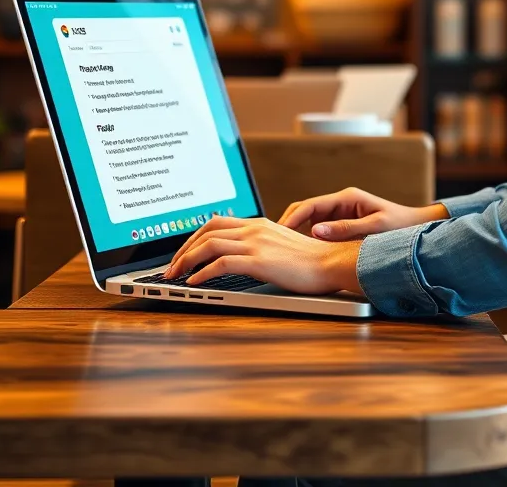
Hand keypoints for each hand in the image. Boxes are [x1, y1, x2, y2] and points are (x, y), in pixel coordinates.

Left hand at [163, 216, 361, 295]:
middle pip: (206, 230)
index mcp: (259, 224)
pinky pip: (220, 263)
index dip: (195, 237)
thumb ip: (263, 246)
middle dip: (183, 248)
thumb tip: (243, 257)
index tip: (184, 253)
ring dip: (186, 261)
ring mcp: (256, 243)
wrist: (333, 263)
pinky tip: (194, 284)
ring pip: (208, 245)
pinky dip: (202, 273)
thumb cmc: (313, 261)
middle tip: (172, 267)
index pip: (216, 222)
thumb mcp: (282, 246)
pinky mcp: (259, 261)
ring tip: (175, 277)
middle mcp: (255, 228)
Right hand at [279, 187, 448, 241]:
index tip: (278, 232)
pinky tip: (303, 253)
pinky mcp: (344, 225)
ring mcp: (342, 214)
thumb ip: (345, 230)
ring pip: (311, 221)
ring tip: (284, 249)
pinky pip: (321, 230)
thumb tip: (316, 232)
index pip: (310, 205)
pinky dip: (310, 239)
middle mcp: (341, 203)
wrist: (419, 227)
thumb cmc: (401, 226)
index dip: (292, 218)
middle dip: (289, 224)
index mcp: (346, 198)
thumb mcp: (374, 227)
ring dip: (298, 232)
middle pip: (306, 211)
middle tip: (274, 242)